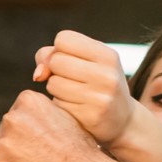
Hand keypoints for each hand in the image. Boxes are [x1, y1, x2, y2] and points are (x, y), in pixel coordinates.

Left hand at [0, 91, 107, 161]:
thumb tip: (23, 118)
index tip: (46, 144)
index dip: (30, 134)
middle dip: (19, 148)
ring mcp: (4, 144)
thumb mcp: (63, 117)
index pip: (17, 117)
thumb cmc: (81, 152)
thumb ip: (40, 113)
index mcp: (28, 101)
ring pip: (2, 155)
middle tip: (43, 161)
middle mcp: (12, 118)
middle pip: (6, 135)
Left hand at [33, 30, 137, 149]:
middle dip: (56, 70)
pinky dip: (60, 106)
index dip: (60, 50)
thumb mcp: (89, 62)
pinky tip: (75, 109)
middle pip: (56, 61)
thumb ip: (55, 56)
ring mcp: (99, 98)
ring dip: (56, 89)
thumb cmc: (99, 85)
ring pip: (53, 84)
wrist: (123, 123)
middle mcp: (106, 75)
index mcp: (107, 55)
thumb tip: (38, 74)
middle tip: (72, 80)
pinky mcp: (89, 118)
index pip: (63, 39)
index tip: (70, 61)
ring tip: (74, 94)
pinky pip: (57, 105)